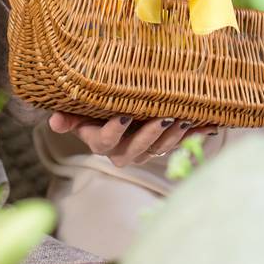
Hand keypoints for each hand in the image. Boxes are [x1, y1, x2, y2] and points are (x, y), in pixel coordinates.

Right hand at [47, 111, 214, 168]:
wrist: (113, 119)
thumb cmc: (93, 110)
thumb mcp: (79, 113)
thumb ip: (69, 117)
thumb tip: (53, 121)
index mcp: (101, 143)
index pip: (107, 139)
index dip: (116, 129)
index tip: (124, 113)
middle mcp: (124, 152)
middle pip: (139, 147)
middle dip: (153, 132)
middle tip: (165, 116)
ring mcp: (146, 151)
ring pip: (161, 147)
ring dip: (176, 134)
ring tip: (186, 117)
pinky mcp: (164, 146)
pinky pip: (181, 142)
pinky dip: (196, 134)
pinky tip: (210, 124)